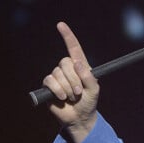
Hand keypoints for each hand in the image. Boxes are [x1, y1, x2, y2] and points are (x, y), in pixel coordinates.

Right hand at [42, 22, 99, 142]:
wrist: (79, 117)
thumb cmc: (89, 102)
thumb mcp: (94, 90)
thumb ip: (89, 77)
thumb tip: (77, 63)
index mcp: (81, 66)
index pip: (74, 48)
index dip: (67, 37)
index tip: (61, 25)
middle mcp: (68, 69)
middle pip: (66, 62)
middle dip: (74, 79)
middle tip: (79, 92)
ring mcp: (57, 77)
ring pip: (58, 73)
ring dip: (67, 87)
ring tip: (72, 97)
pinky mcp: (48, 86)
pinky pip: (50, 81)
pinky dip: (58, 90)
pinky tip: (62, 98)